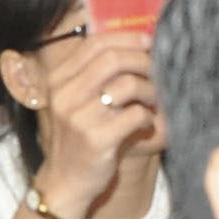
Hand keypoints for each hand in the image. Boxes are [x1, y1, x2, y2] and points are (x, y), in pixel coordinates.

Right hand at [28, 32, 159, 218]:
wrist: (66, 180)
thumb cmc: (80, 136)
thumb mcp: (77, 101)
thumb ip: (95, 74)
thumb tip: (136, 44)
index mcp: (58, 80)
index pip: (94, 44)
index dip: (128, 38)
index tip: (150, 42)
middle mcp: (64, 94)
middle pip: (113, 59)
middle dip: (144, 61)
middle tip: (160, 71)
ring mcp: (78, 116)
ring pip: (128, 85)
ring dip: (152, 90)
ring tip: (155, 101)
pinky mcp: (95, 138)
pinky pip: (136, 115)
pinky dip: (149, 116)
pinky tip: (147, 123)